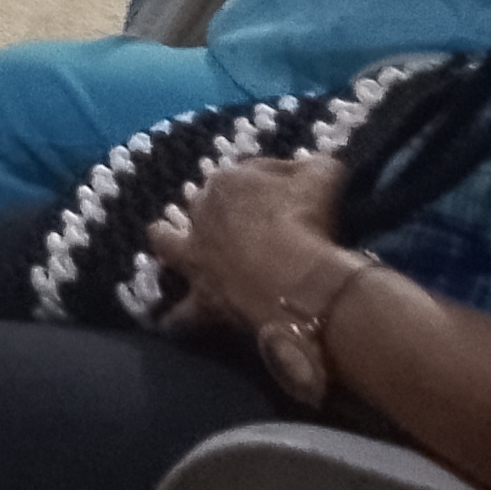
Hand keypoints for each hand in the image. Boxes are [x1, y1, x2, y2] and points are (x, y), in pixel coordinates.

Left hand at [147, 155, 351, 337]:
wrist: (294, 276)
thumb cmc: (308, 221)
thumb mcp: (323, 176)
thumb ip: (312, 165)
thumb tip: (309, 165)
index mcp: (228, 182)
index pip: (244, 176)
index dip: (265, 185)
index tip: (286, 197)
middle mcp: (201, 214)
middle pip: (203, 206)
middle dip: (214, 211)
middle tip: (235, 224)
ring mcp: (195, 256)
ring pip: (167, 244)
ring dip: (168, 243)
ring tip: (168, 247)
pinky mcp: (200, 297)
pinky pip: (180, 314)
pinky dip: (176, 320)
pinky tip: (173, 323)